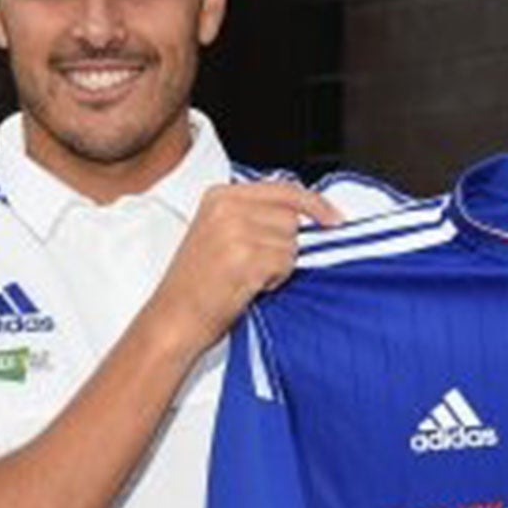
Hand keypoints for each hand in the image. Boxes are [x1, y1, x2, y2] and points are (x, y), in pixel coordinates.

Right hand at [145, 181, 343, 355]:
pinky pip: (286, 263)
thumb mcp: (219, 235)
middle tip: (255, 265)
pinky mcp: (245, 257)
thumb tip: (305, 217)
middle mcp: (226, 207)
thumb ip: (255, 217)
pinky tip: (248, 287)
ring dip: (280, 265)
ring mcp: (235, 230)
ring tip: (247, 277)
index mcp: (219, 196)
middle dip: (285, 245)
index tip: (334, 219)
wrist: (174, 319)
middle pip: (291, 217)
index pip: (284, 189)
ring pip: (291, 242)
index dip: (315, 205)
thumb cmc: (197, 286)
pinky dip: (276, 280)